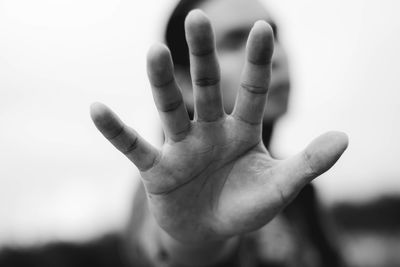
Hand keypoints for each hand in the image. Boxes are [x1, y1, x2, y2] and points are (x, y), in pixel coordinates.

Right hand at [90, 10, 347, 243]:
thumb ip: (308, 165)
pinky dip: (115, 131)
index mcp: (242, 133)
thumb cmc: (244, 206)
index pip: (252, 93)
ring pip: (171, 111)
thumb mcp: (280, 189)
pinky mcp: (156, 170)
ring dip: (162, 84)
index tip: (266, 29)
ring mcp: (181, 149)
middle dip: (204, 57)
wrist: (210, 232)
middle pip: (207, 90)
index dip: (259, 64)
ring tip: (154, 52)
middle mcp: (209, 133)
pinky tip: (96, 109)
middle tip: (200, 19)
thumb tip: (344, 138)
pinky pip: (134, 148)